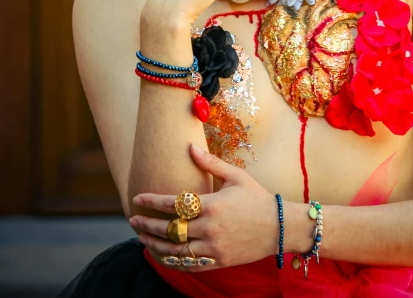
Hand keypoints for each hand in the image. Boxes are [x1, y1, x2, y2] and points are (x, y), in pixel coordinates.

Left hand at [129, 144, 279, 269]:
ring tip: (141, 239)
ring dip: (154, 246)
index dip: (152, 202)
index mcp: (212, 205)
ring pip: (175, 251)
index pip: (174, 204)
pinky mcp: (219, 261)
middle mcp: (210, 228)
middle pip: (170, 229)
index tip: (137, 198)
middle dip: (147, 225)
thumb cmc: (257, 197)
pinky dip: (172, 262)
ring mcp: (214, 248)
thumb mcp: (235, 176)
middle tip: (132, 220)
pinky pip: (189, 265)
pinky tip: (161, 256)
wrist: (279, 227)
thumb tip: (190, 147)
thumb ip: (210, 163)